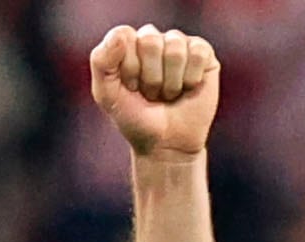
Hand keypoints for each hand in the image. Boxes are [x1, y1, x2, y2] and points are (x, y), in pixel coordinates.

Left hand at [89, 22, 221, 159]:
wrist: (166, 144)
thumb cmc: (135, 118)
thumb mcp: (107, 95)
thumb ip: (101, 62)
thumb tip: (122, 34)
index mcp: (128, 43)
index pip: (125, 37)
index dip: (129, 68)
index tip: (130, 88)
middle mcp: (153, 38)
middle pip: (150, 41)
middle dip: (150, 77)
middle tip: (151, 94)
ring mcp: (179, 43)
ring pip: (175, 50)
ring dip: (170, 83)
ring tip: (168, 94)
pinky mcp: (203, 53)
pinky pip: (197, 54)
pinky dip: (190, 80)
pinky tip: (187, 88)